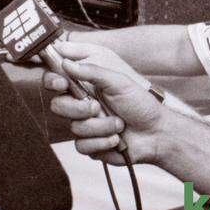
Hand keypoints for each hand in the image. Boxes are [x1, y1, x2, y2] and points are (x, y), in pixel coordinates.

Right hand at [43, 49, 166, 164]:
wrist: (157, 133)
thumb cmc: (141, 104)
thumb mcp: (119, 81)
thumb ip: (92, 71)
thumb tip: (67, 62)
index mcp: (85, 86)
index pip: (57, 81)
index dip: (53, 81)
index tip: (62, 83)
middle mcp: (81, 105)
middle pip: (58, 106)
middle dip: (79, 108)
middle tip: (97, 107)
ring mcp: (84, 126)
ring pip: (74, 128)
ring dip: (100, 127)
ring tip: (119, 124)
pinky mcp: (90, 145)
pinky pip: (82, 146)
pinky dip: (102, 142)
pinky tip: (116, 139)